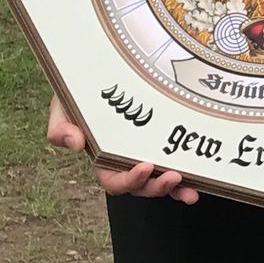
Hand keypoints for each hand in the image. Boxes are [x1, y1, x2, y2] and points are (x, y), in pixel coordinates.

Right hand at [47, 94, 197, 203]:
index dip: (128, 180)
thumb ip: (60, 126)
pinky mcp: (164, 139)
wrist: (99, 72)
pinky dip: (189, 174)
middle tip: (173, 177)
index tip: (145, 166)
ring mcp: (147, 151)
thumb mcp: (64, 107)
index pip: (113, 180)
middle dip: (156, 187)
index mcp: (102, 157)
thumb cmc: (80, 92)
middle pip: (141, 186)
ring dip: (176, 188)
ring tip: (191, 191)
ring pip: (160, 180)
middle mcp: (126, 159)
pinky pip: (177, 160)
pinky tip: (202, 179)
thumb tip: (73, 144)